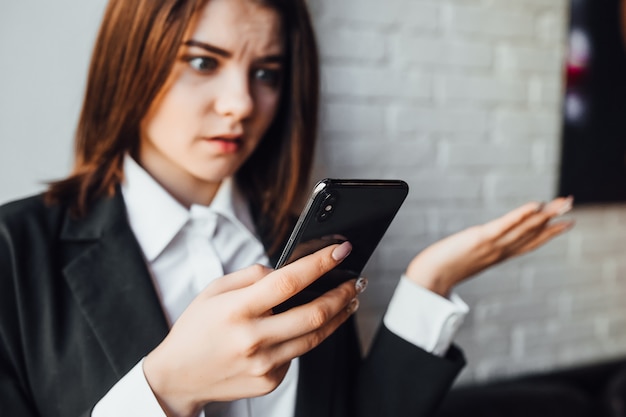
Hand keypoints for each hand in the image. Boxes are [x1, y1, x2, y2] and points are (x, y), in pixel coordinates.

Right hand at [143, 242, 358, 416]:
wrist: (178, 377)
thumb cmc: (196, 329)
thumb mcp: (213, 291)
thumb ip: (251, 277)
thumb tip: (286, 270)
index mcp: (237, 310)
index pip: (289, 281)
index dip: (319, 263)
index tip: (341, 250)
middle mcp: (253, 339)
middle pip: (313, 314)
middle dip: (342, 293)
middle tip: (356, 280)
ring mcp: (263, 365)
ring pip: (314, 337)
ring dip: (338, 315)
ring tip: (349, 300)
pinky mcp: (270, 382)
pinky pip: (297, 354)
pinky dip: (306, 337)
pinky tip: (306, 326)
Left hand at [405, 197, 573, 296]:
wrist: (429, 278)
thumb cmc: (441, 269)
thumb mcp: (465, 260)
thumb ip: (476, 254)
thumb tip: (477, 247)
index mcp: (497, 256)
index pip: (528, 243)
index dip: (549, 233)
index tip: (566, 223)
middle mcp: (499, 252)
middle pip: (532, 234)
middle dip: (554, 220)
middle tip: (571, 204)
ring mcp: (492, 246)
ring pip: (525, 229)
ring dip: (546, 215)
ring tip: (564, 202)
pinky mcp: (480, 238)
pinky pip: (505, 225)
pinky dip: (521, 216)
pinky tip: (535, 206)